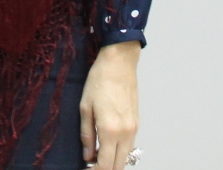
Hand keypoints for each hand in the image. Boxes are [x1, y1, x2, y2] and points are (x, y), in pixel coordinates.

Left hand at [79, 40, 140, 169]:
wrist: (119, 62)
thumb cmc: (99, 81)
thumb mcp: (85, 107)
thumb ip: (86, 134)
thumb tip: (87, 155)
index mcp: (110, 130)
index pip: (105, 165)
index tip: (86, 169)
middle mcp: (125, 133)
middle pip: (118, 166)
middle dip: (105, 169)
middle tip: (91, 164)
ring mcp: (134, 129)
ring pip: (125, 157)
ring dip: (113, 161)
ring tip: (97, 154)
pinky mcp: (137, 122)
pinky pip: (130, 146)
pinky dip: (119, 151)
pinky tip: (108, 144)